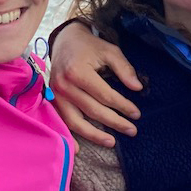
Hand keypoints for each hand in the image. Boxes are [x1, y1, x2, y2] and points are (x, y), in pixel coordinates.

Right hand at [49, 21, 141, 146]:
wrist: (64, 40)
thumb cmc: (89, 46)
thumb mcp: (109, 51)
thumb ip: (124, 69)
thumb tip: (137, 88)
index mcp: (78, 72)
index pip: (105, 95)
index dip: (123, 106)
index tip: (136, 114)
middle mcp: (64, 85)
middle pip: (92, 110)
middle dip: (114, 122)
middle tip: (132, 130)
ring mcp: (56, 95)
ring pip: (75, 121)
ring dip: (94, 135)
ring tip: (112, 142)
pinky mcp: (53, 100)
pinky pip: (61, 122)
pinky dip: (69, 136)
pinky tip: (78, 150)